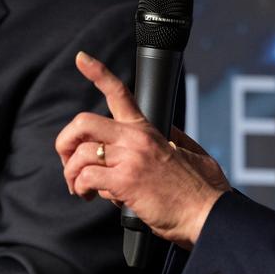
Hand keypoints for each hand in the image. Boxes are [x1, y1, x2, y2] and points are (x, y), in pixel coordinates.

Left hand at [56, 51, 230, 247]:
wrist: (209, 214)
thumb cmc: (202, 191)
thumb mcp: (192, 152)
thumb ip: (173, 138)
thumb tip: (165, 133)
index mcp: (149, 130)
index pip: (119, 92)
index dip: (97, 72)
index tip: (81, 59)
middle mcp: (137, 139)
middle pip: (83, 123)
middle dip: (66, 141)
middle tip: (68, 161)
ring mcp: (130, 158)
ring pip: (81, 154)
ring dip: (72, 174)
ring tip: (81, 189)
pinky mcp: (125, 181)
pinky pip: (86, 177)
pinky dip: (82, 188)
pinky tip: (90, 196)